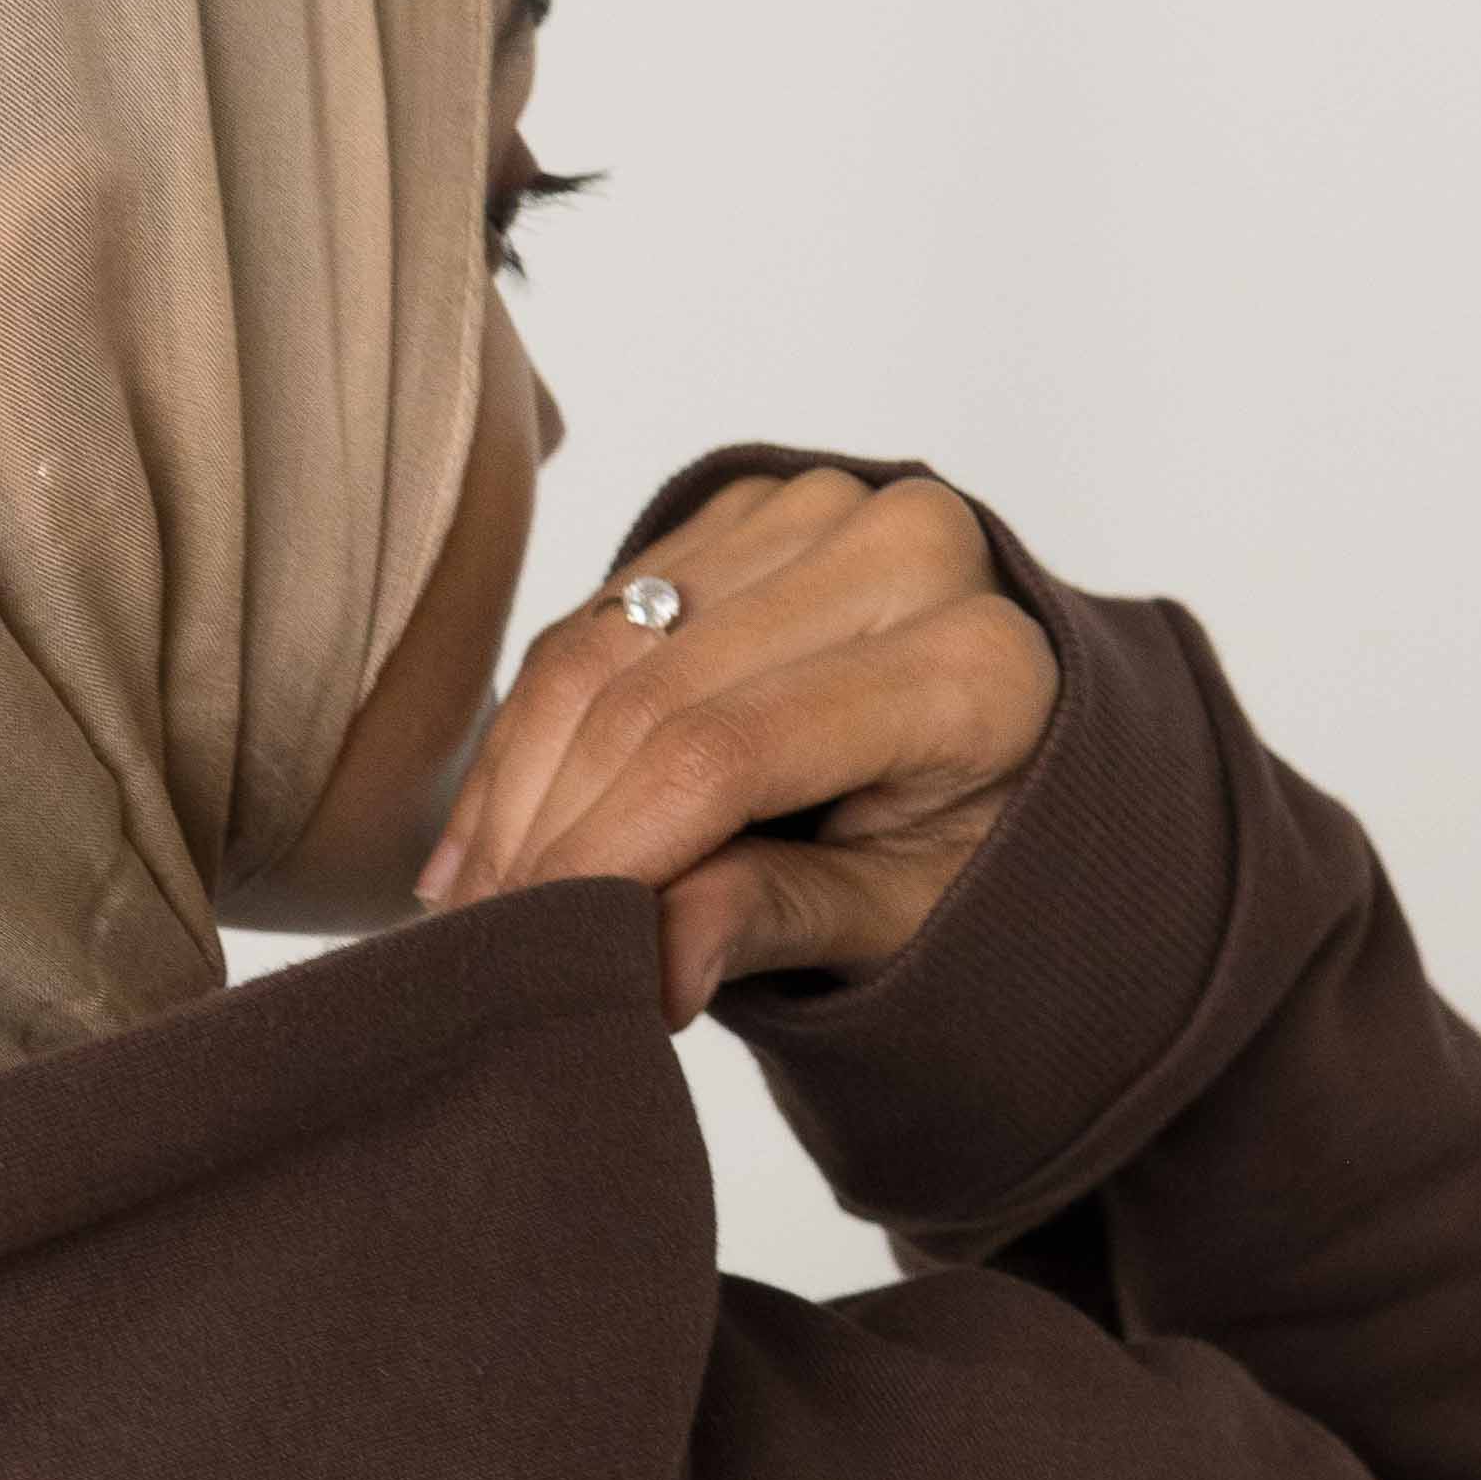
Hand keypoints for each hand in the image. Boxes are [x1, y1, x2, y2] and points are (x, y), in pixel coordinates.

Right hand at [415, 466, 1059, 1030]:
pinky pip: (597, 615)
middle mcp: (906, 548)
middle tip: (486, 937)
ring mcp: (820, 508)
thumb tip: (650, 971)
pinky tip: (502, 824)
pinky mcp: (747, 507)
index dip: (605, 853)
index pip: (727, 752)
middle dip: (547, 828)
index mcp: (974, 662)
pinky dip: (535, 727)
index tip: (531, 944)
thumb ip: (772, 921)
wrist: (1001, 743)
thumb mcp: (894, 915)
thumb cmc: (962, 847)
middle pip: (651, 696)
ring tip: (479, 896)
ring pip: (601, 646)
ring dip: (519, 782)